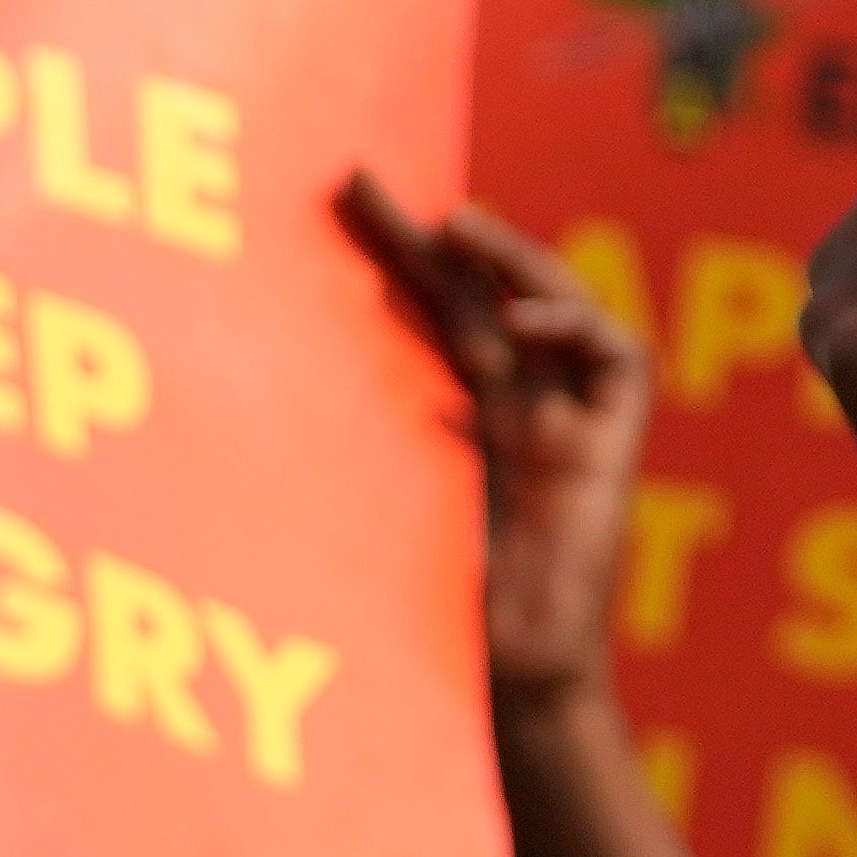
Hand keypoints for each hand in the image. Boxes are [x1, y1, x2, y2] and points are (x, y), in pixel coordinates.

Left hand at [332, 175, 649, 714]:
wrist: (502, 681)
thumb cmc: (417, 615)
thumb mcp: (356, 502)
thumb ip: (330, 443)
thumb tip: (239, 370)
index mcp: (456, 420)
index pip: (423, 313)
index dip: (385, 255)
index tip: (329, 200)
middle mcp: (514, 412)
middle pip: (473, 298)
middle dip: (421, 235)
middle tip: (354, 176)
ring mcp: (566, 427)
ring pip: (552, 309)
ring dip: (509, 258)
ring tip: (456, 225)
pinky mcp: (613, 451)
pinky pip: (616, 360)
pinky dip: (575, 324)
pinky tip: (523, 320)